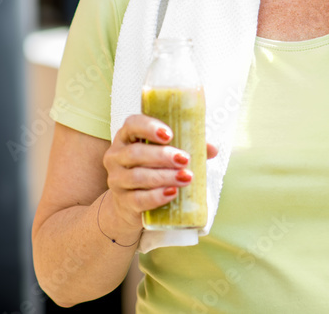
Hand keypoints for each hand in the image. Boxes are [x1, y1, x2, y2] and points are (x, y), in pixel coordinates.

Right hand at [101, 114, 217, 235]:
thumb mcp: (167, 155)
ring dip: (164, 176)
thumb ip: (189, 147)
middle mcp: (116, 156)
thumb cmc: (152, 169)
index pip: (132, 124)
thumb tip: (212, 148)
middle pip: (136, 153)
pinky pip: (138, 199)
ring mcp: (116, 180)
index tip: (169, 135)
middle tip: (185, 159)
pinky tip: (172, 193)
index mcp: (127, 137)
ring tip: (186, 178)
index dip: (149, 127)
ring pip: (137, 176)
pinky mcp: (122, 202)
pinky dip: (156, 196)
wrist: (131, 204)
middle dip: (162, 156)